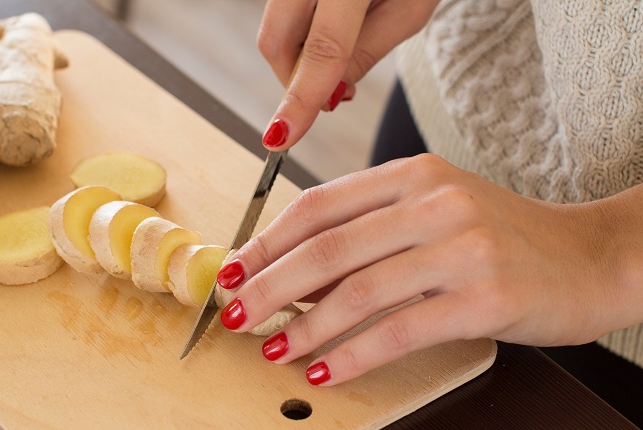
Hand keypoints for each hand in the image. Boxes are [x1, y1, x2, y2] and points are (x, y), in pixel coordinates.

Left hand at [215, 154, 642, 385]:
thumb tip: (295, 278)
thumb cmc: (501, 238)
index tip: (235, 270)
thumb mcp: (434, 214)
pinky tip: (325, 372)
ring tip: (273, 350)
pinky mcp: (484, 296)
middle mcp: (433, 202)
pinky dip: (351, 356)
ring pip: (356, 292)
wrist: (589, 257)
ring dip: (304, 329)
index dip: (267, 241)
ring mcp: (461, 247)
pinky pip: (398, 331)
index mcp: (413, 175)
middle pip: (327, 249)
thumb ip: (370, 233)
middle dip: (270, 287)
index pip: (319, 205)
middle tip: (238, 315)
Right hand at [257, 0, 437, 149]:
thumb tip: (330, 94)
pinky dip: (301, 32)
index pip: (320, 50)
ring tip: (345, 42)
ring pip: (274, 27)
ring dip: (299, 54)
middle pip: (273, 40)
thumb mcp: (411, 8)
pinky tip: (335, 23)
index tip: (282, 138)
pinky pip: (282, 10)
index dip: (300, 99)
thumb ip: (367, 53)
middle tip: (333, 90)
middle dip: (293, 79)